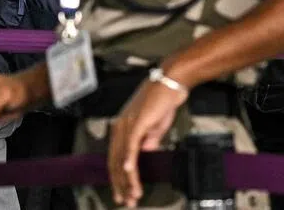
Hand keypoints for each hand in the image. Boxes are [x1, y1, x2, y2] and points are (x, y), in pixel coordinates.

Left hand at [107, 79, 186, 207]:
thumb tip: (145, 153)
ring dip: (128, 178)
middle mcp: (120, 125)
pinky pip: (131, 144)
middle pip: (115, 161)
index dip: (118, 178)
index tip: (122, 194)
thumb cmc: (161, 103)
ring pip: (123, 156)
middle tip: (126, 201)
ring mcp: (127, 123)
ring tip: (133, 195)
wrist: (169, 84)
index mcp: (122, 127)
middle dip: (120, 184)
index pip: (115, 158)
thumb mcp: (153, 127)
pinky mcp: (137, 121)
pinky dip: (129, 159)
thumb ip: (148, 140)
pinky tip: (129, 171)